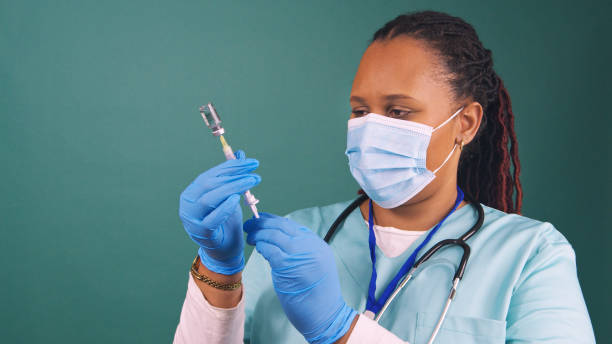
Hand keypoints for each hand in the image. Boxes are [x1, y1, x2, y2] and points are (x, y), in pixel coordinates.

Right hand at [179, 150, 259, 274]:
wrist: (224, 251)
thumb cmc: (225, 222)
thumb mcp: (230, 197)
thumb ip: (232, 177)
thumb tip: (241, 154)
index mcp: (193, 192)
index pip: (211, 174)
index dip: (231, 166)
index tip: (251, 162)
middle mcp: (188, 204)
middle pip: (210, 184)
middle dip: (234, 175)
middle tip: (254, 171)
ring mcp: (192, 219)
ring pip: (210, 198)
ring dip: (233, 187)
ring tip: (251, 181)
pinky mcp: (201, 233)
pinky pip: (212, 219)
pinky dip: (224, 208)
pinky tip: (237, 199)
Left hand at [244, 213, 356, 343]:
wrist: (326, 315)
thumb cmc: (317, 295)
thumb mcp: (315, 265)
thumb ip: (300, 251)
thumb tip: (276, 240)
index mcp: (317, 244)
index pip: (292, 225)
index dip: (273, 220)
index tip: (262, 219)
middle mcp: (310, 245)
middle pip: (282, 225)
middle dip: (263, 223)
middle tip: (250, 225)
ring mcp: (300, 254)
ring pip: (274, 235)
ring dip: (259, 234)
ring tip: (250, 236)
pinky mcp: (288, 265)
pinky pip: (270, 249)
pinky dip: (262, 246)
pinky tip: (258, 248)